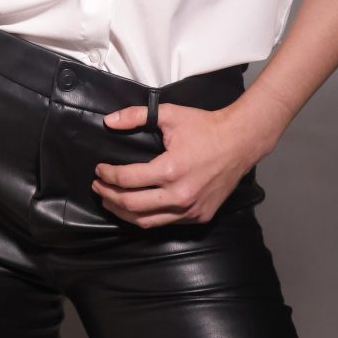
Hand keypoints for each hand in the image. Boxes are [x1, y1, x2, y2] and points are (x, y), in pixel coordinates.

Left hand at [91, 101, 260, 228]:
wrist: (240, 141)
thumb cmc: (205, 127)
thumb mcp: (169, 115)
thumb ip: (136, 116)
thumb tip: (109, 121)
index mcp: (170, 170)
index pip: (127, 179)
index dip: (108, 175)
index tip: (99, 170)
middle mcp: (179, 195)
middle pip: (131, 205)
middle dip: (109, 196)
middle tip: (98, 187)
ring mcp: (190, 210)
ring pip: (147, 221)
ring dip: (123, 212)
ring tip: (111, 201)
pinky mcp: (200, 216)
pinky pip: (166, 223)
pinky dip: (147, 217)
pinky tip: (139, 208)